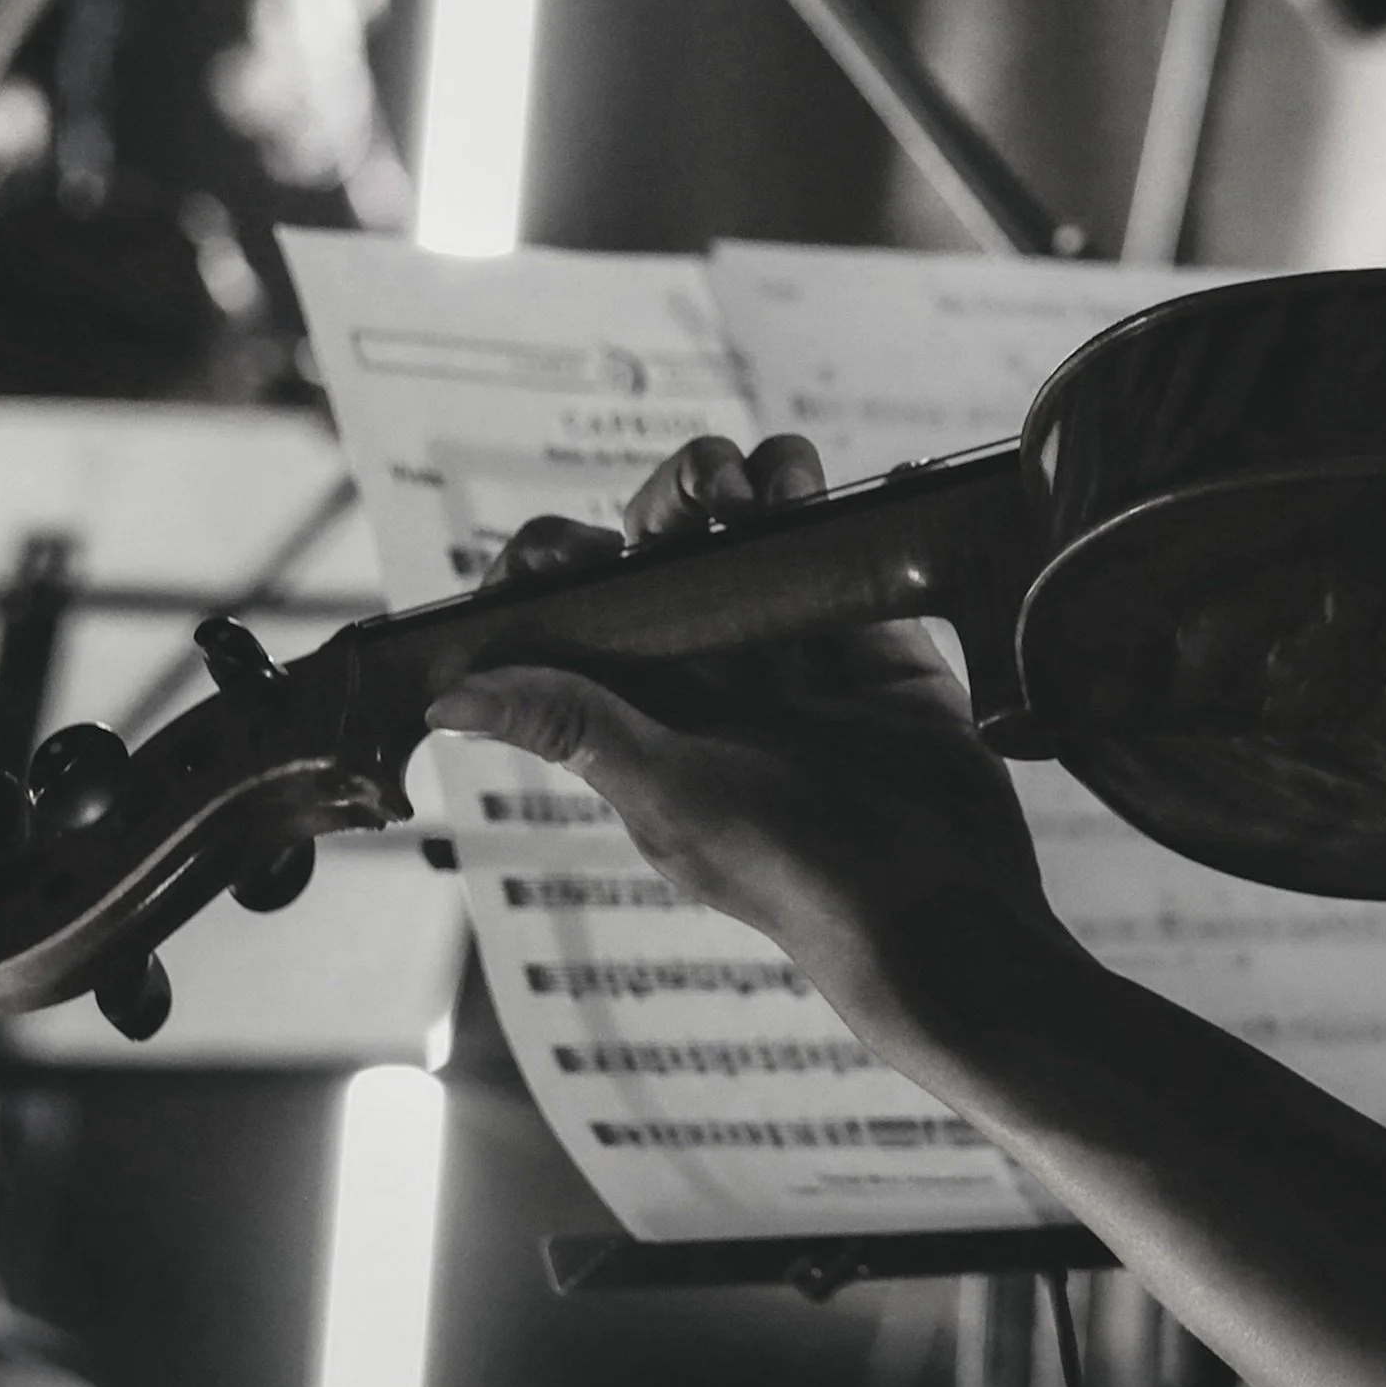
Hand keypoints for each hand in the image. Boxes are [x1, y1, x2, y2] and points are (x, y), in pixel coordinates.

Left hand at [423, 434, 1067, 1028]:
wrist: (935, 907)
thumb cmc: (792, 878)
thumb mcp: (671, 801)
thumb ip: (576, 727)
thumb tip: (450, 696)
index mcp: (635, 701)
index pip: (563, 607)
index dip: (550, 560)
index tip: (576, 546)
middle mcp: (705, 662)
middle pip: (665, 536)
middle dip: (677, 490)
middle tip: (715, 490)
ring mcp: (789, 640)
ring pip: (757, 521)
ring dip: (765, 479)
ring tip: (785, 483)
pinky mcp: (872, 632)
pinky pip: (853, 544)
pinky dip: (858, 503)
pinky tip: (869, 487)